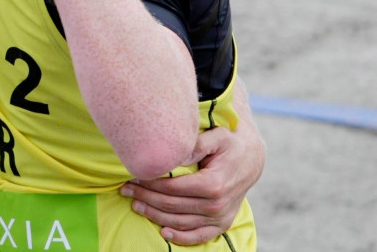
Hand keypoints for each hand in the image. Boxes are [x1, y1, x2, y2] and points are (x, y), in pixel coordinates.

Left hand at [120, 125, 262, 244]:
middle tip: (125, 189)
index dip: (149, 183)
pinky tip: (162, 232)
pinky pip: (199, 237)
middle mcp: (216, 205)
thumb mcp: (217, 137)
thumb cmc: (229, 145)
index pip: (172, 188)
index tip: (132, 176)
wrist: (251, 160)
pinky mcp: (221, 224)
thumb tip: (175, 154)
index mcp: (213, 184)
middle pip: (171, 206)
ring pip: (179, 222)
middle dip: (145, 197)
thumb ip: (196, 144)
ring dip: (154, 216)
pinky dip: (180, 238)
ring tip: (135, 204)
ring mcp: (219, 217)